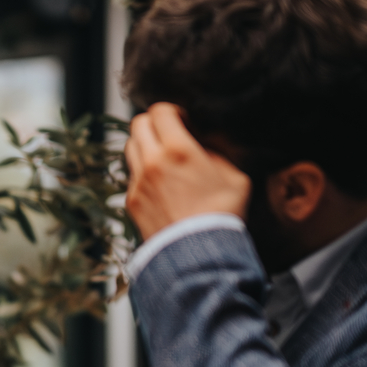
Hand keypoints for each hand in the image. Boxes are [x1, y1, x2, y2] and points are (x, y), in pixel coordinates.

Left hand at [124, 103, 250, 237]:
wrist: (199, 256)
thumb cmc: (223, 215)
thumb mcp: (235, 176)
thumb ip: (217, 153)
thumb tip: (204, 144)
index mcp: (178, 149)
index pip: (160, 111)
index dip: (172, 111)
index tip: (184, 121)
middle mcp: (152, 162)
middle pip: (138, 124)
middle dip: (154, 124)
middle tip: (170, 134)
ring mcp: (138, 183)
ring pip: (131, 148)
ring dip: (145, 146)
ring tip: (164, 158)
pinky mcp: (131, 202)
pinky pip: (133, 176)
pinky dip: (143, 173)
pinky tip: (162, 185)